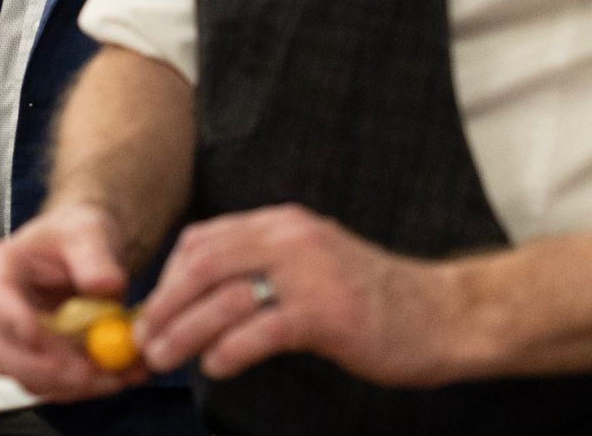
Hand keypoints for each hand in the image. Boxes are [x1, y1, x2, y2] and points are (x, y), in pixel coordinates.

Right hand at [0, 202, 147, 401]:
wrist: (87, 254)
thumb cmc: (74, 236)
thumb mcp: (86, 231)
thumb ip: (94, 256)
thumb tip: (104, 285)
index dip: (11, 319)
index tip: (36, 333)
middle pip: (1, 352)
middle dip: (44, 369)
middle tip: (84, 371)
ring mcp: (18, 342)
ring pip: (30, 378)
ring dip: (73, 384)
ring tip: (116, 373)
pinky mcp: (42, 362)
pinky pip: (58, 385)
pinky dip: (90, 386)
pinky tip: (120, 374)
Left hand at [135, 203, 459, 385]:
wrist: (448, 314)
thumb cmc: (375, 297)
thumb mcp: (310, 264)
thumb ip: (261, 268)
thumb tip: (200, 296)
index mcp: (281, 225)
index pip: (202, 241)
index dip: (168, 277)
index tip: (151, 309)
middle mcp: (290, 239)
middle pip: (201, 265)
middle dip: (164, 304)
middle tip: (144, 338)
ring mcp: (309, 275)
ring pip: (223, 298)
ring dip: (183, 331)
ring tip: (164, 357)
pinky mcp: (328, 314)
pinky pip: (260, 331)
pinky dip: (228, 350)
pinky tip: (216, 366)